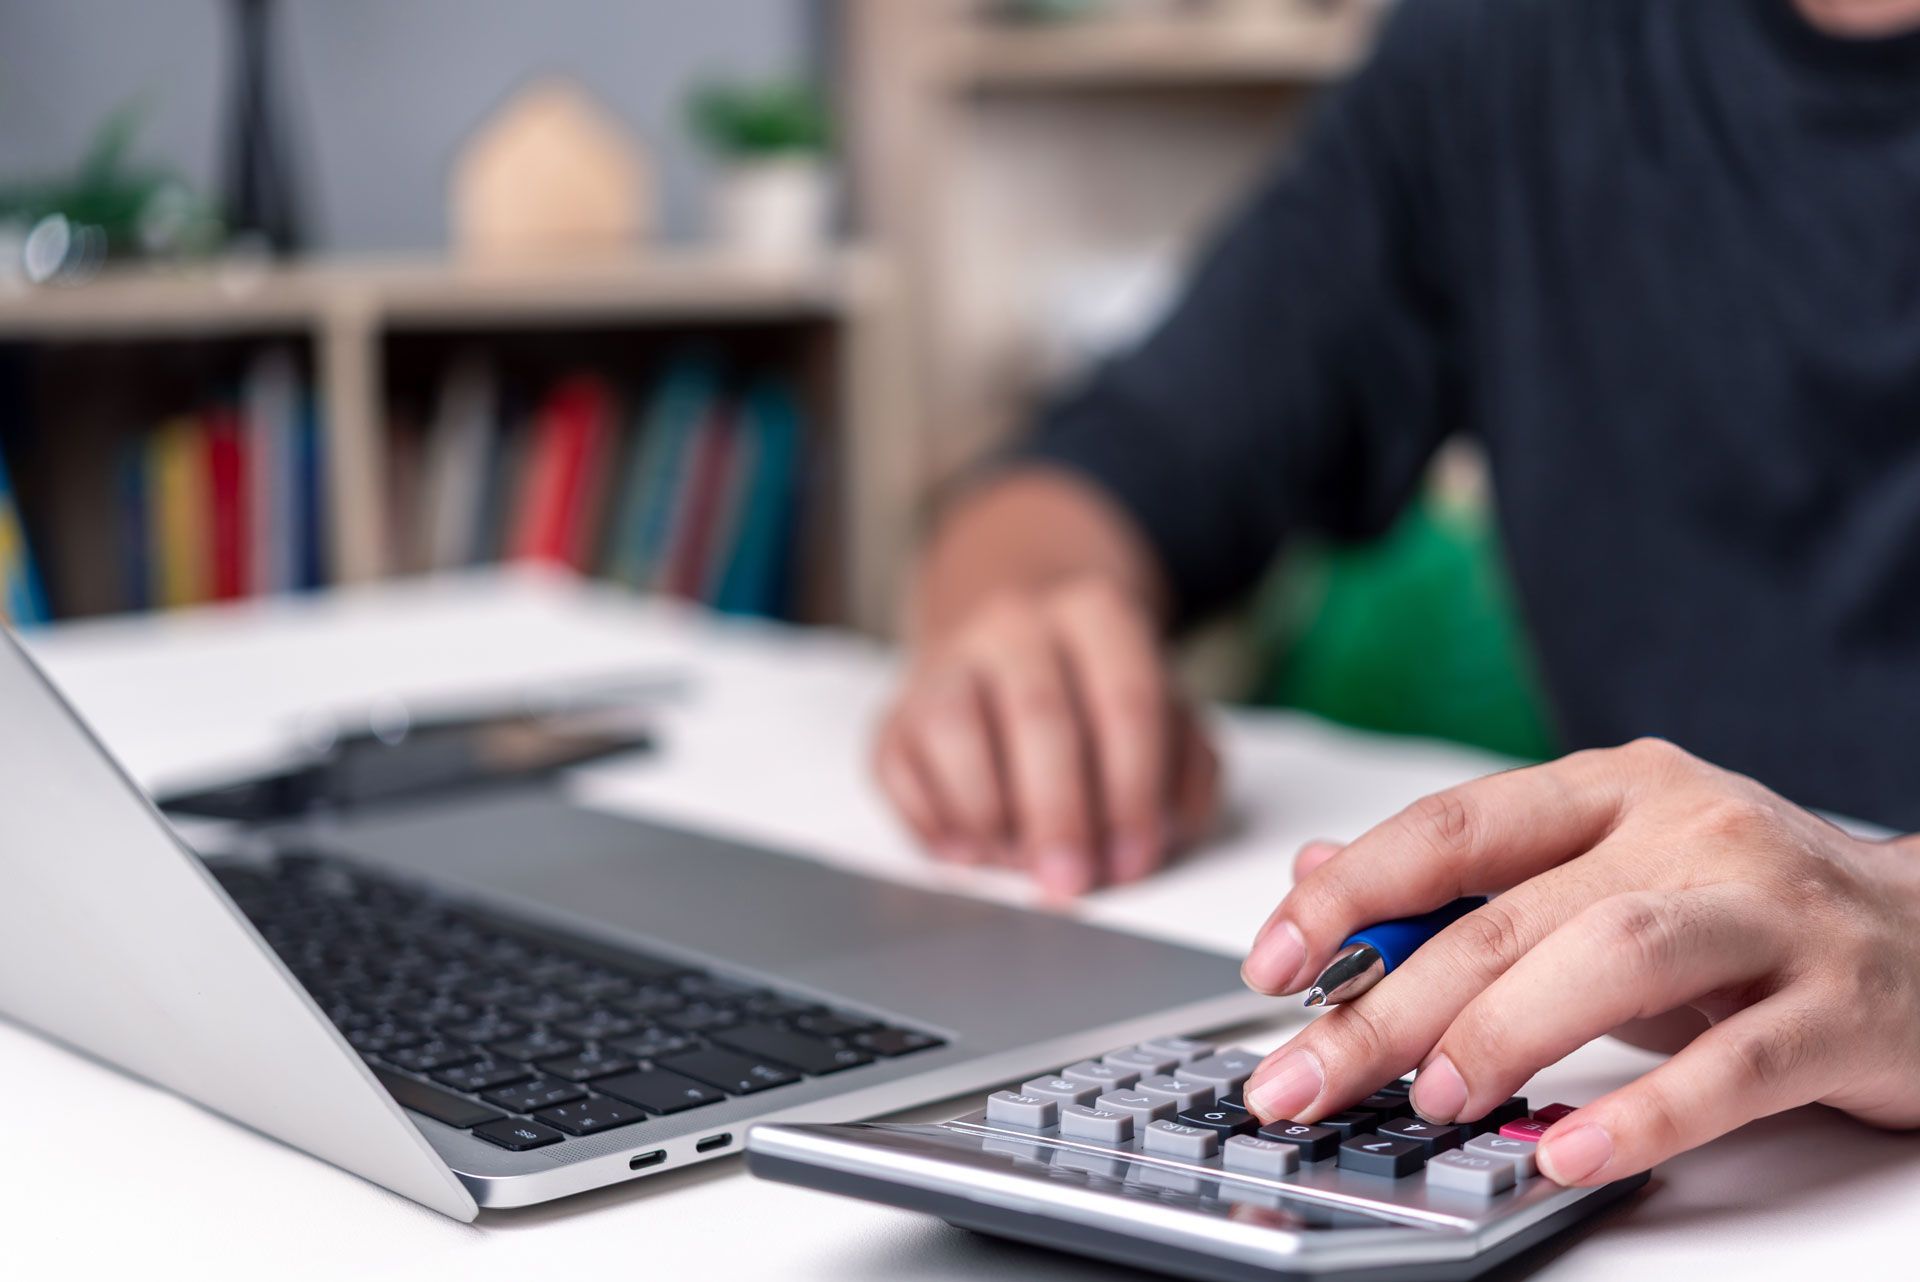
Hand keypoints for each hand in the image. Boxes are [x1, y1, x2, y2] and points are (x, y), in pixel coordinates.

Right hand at [872, 575, 1218, 897]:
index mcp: (1098, 613)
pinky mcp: (895, 710)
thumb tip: (1167, 830)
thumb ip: (1184, 767)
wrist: (1016, 643)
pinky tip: (969, 853)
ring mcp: (948, 661)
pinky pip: (898, 765)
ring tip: (1015, 864)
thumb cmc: (1099, 696)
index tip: (1133, 859)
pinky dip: (931, 820)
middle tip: (1070, 882)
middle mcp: (1016, 623)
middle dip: (1056, 813)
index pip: (1126, 698)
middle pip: (1039, 713)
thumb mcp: (1167, 710)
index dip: (1131, 789)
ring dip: (987, 813)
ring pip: (953, 727)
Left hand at [1238, 738, 1919, 1185]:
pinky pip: (1733, 1065)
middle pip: (1508, 911)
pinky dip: (1642, 1113)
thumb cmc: (1747, 914)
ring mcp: (1771, 913)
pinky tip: (1567, 1153)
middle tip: (1305, 1077)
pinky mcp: (1841, 1007)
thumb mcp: (1599, 875)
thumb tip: (1317, 872)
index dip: (1350, 896)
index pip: (1452, 827)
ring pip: (1613, 957)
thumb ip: (1465, 878)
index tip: (1269, 964)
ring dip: (1503, 1033)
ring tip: (1433, 1100)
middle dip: (1387, 1003)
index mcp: (1614, 789)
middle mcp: (1688, 829)